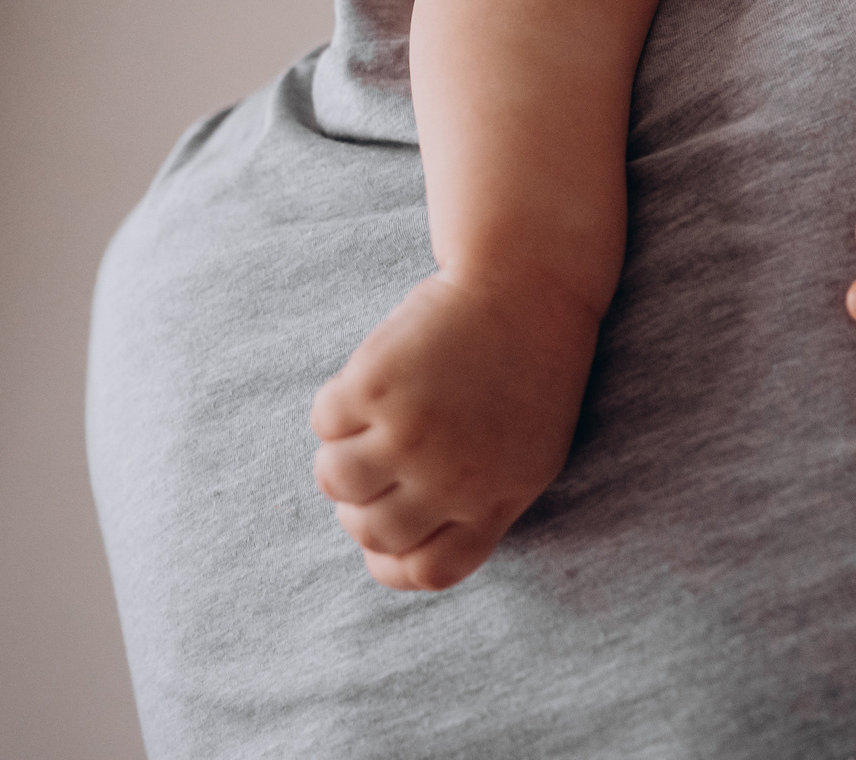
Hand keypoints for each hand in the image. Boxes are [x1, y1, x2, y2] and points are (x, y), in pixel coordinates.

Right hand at [309, 271, 595, 590]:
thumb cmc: (531, 368)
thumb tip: (400, 545)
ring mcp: (410, 432)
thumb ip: (479, 502)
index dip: (393, 563)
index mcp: (497, 498)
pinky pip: (324, 421)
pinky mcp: (376, 385)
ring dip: (341, 458)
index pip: (428, 571)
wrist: (529, 283)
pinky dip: (335, 406)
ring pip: (335, 481)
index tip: (381, 540)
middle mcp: (452, 476)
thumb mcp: (531, 451)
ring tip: (367, 423)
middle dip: (360, 508)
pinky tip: (371, 380)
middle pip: (372, 531)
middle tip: (372, 466)